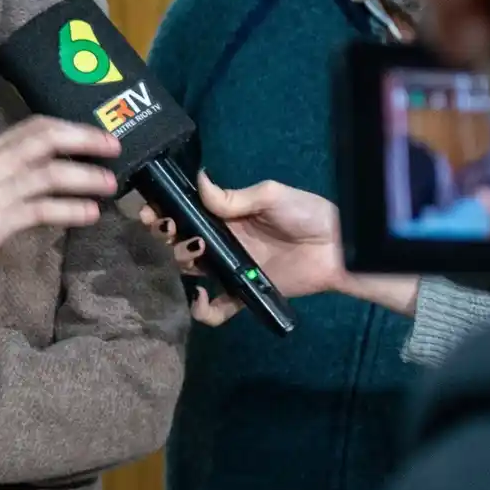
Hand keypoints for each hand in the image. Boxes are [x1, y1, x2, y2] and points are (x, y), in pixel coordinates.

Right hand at [0, 116, 120, 298]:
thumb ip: (7, 168)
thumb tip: (50, 167)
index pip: (35, 126)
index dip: (72, 127)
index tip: (99, 134)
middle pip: (46, 139)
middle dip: (86, 141)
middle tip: (115, 148)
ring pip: (50, 174)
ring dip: (85, 178)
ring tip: (109, 184)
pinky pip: (42, 210)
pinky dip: (70, 210)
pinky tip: (89, 214)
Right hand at [139, 173, 417, 323]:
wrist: (339, 249)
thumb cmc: (307, 214)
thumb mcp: (270, 195)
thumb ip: (233, 196)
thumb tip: (197, 180)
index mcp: (225, 215)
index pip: (184, 212)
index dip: (163, 211)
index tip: (150, 211)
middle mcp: (221, 241)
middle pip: (179, 241)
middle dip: (165, 237)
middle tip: (166, 232)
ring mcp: (231, 269)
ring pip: (190, 271)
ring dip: (180, 265)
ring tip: (190, 255)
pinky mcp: (243, 293)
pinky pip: (217, 309)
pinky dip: (203, 310)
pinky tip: (201, 297)